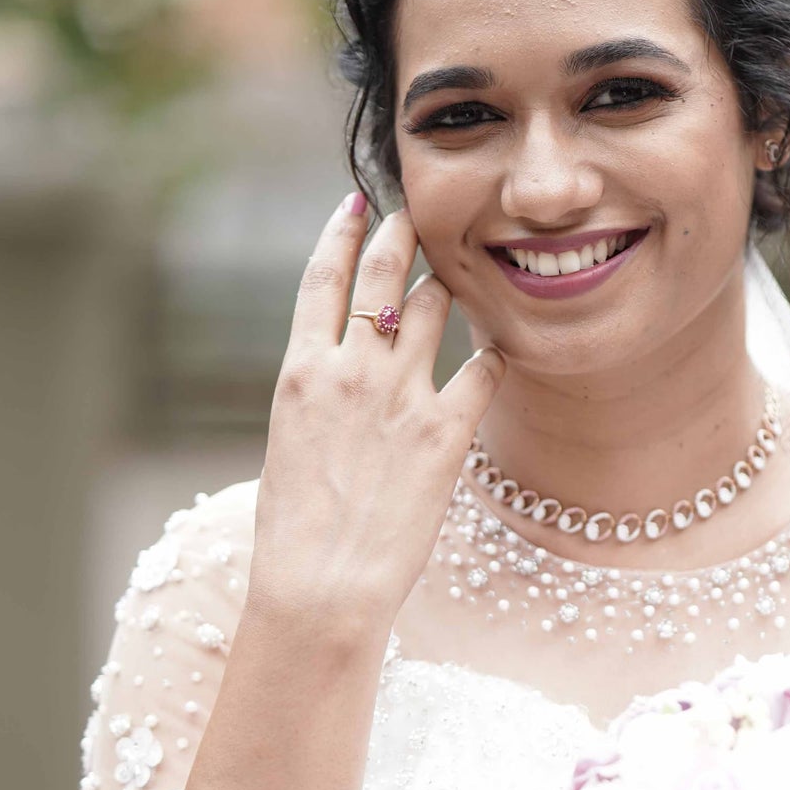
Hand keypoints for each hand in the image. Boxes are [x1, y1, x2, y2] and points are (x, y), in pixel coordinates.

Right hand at [248, 196, 503, 634]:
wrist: (321, 584)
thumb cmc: (296, 531)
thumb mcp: (289, 445)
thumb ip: (318, 397)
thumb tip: (340, 373)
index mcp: (300, 372)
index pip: (320, 279)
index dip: (340, 234)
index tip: (356, 205)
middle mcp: (350, 370)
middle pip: (381, 276)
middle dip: (401, 236)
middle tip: (415, 215)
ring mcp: (400, 397)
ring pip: (431, 309)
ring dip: (445, 287)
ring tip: (456, 278)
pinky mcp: (445, 432)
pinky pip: (482, 369)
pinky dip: (491, 354)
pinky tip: (499, 349)